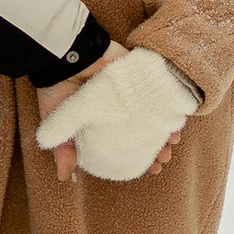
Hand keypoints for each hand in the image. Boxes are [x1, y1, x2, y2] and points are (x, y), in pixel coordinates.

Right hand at [34, 44, 197, 183]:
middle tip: (163, 160)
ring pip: (156, 113)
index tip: (152, 169)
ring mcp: (131, 93)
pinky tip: (177, 119)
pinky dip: (170, 104)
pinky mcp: (138, 75)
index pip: (127, 144)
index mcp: (103, 122)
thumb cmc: (56, 89)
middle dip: (158, 147)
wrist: (63, 55)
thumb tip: (64, 178)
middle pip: (145, 131)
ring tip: (172, 143)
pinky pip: (160, 91)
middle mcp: (120, 109)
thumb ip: (64, 149)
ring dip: (167, 129)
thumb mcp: (57, 123)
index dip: (140, 158)